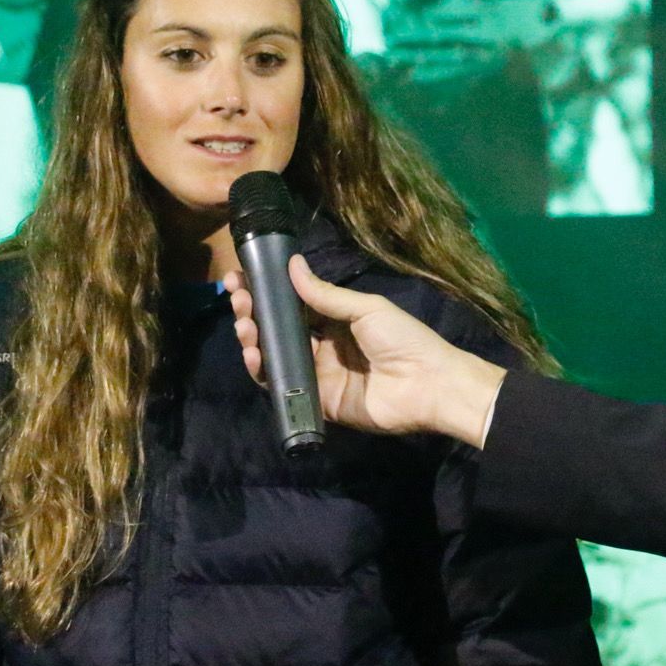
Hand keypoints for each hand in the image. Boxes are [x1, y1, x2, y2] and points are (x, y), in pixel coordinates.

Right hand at [223, 255, 506, 444]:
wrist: (427, 385)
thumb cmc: (403, 339)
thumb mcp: (365, 309)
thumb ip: (326, 294)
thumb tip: (291, 264)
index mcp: (336, 320)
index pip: (292, 305)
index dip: (266, 293)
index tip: (241, 278)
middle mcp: (323, 346)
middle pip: (278, 330)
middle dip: (253, 313)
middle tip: (238, 299)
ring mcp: (319, 374)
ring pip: (275, 357)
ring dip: (254, 340)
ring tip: (244, 325)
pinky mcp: (317, 401)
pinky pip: (284, 387)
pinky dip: (265, 372)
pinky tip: (254, 355)